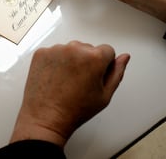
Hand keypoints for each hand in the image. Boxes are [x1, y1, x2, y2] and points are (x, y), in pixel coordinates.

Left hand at [10, 41, 129, 147]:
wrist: (46, 117)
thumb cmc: (74, 110)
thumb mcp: (104, 95)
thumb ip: (117, 73)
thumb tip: (124, 58)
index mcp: (94, 57)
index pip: (107, 50)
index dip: (104, 65)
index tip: (95, 76)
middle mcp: (75, 49)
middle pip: (88, 48)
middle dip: (87, 61)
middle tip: (79, 82)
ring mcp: (56, 49)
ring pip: (70, 49)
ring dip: (71, 60)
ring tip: (66, 81)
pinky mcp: (41, 53)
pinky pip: (54, 52)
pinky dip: (55, 62)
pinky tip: (55, 77)